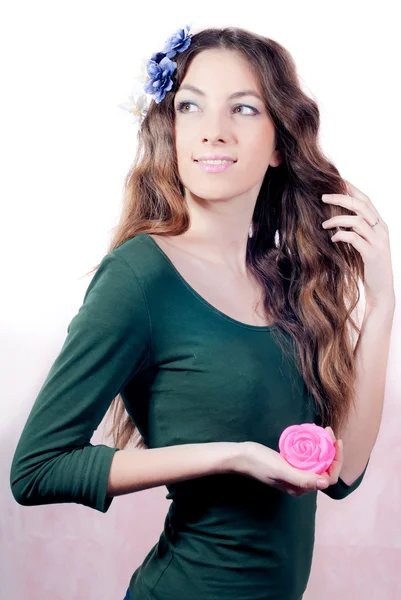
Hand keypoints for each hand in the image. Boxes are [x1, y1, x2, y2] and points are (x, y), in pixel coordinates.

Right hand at [238, 427, 343, 496]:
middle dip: (331, 451)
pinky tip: (311, 434)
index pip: (328, 478)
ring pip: (317, 462)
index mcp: (300, 488)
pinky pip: (307, 457)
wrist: (241, 456)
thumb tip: (324, 483)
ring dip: (324, 447)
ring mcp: (295, 473)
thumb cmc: (259, 463)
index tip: (336, 441)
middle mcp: (300, 483)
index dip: (336, 461)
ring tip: (323, 430)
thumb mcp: (281, 469)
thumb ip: (301, 478)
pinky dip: (313, 446)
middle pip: (325, 469)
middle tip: (329, 431)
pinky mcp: (289, 464)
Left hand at [321, 180, 394, 309]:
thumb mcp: (362, 243)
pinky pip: (355, 239)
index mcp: (379, 224)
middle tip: (323, 197)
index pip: (365, 200)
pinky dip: (341, 236)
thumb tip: (335, 219)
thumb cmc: (368, 265)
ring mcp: (378, 241)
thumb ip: (354, 230)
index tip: (335, 182)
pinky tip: (332, 239)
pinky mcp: (373, 254)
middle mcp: (381, 229)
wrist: (381, 288)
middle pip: (361, 205)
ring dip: (337, 219)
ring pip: (357, 220)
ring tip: (324, 224)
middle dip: (341, 198)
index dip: (351, 189)